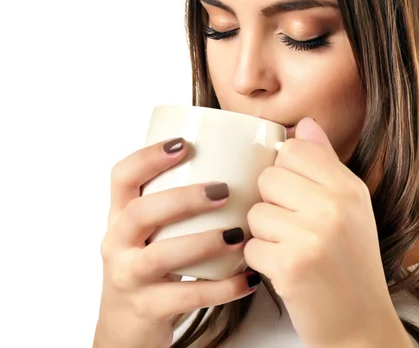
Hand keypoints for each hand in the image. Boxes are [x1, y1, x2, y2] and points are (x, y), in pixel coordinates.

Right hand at [94, 138, 259, 347]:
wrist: (127, 327)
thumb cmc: (152, 266)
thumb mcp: (153, 232)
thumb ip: (178, 204)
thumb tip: (240, 165)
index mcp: (120, 216)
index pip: (121, 177)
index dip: (147, 157)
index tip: (183, 143)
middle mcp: (117, 244)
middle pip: (140, 213)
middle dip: (182, 198)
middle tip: (222, 191)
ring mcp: (129, 277)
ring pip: (161, 256)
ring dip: (204, 242)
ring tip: (238, 235)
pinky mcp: (146, 308)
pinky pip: (186, 298)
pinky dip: (222, 288)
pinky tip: (249, 279)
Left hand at [244, 118, 407, 346]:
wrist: (361, 325)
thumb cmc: (351, 265)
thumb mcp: (350, 209)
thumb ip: (324, 163)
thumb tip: (303, 124)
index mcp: (350, 188)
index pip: (295, 149)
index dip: (286, 172)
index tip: (297, 195)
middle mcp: (335, 206)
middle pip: (269, 177)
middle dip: (273, 205)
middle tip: (296, 229)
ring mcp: (313, 235)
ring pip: (255, 212)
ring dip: (265, 235)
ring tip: (292, 251)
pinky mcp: (291, 266)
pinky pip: (250, 245)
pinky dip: (260, 261)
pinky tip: (285, 271)